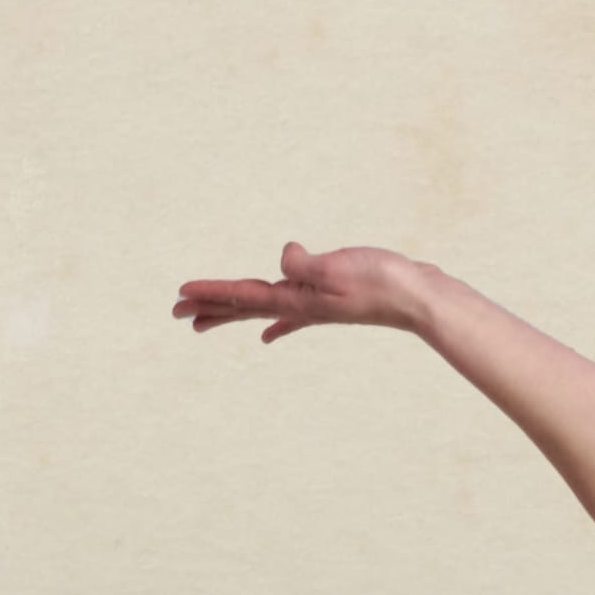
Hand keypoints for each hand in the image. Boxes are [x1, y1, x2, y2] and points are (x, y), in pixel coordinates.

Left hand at [171, 241, 439, 341]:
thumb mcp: (340, 267)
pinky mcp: (329, 302)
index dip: (211, 292)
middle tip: (174, 312)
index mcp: (296, 298)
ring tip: (201, 322)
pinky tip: (265, 336)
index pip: (243, 294)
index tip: (179, 294)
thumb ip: (305, 264)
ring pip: (260, 309)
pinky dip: (272, 323)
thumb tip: (282, 257)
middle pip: (243, 306)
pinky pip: (290, 315)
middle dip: (208, 308)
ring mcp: (314, 307)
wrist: (420, 299)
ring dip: (230, 312)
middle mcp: (299, 305)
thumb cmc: (383, 281)